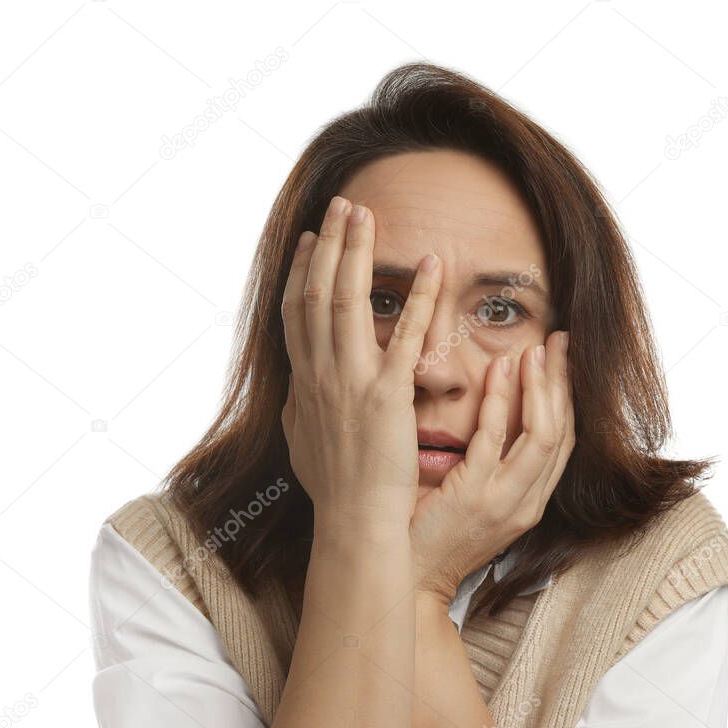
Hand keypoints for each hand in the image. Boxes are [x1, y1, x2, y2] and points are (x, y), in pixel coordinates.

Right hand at [280, 196, 441, 543]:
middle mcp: (319, 373)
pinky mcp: (388, 395)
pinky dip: (418, 296)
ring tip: (365, 213)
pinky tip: (432, 265)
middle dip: (328, 243)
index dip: (301, 269)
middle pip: (316, 291)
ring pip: (347, 300)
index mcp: (303, 382)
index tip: (310, 238)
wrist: (353, 523)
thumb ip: (301, 407)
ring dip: (356, 251)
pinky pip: (405, 335)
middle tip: (341, 204)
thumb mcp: (303, 441)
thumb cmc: (334, 490)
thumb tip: (296, 388)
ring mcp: (351, 381)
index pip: (296, 311)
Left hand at [409, 331, 574, 605]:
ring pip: (542, 434)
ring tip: (538, 348)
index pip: (561, 440)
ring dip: (541, 386)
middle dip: (565, 383)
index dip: (566, 397)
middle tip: (563, 341)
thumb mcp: (469, 497)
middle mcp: (525, 502)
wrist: (403, 579)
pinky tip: (500, 370)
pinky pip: (495, 440)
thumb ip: (485, 462)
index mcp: (526, 501)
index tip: (561, 360)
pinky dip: (502, 401)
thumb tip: (487, 414)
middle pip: (562, 431)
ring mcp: (503, 501)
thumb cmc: (427, 533)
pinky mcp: (474, 498)